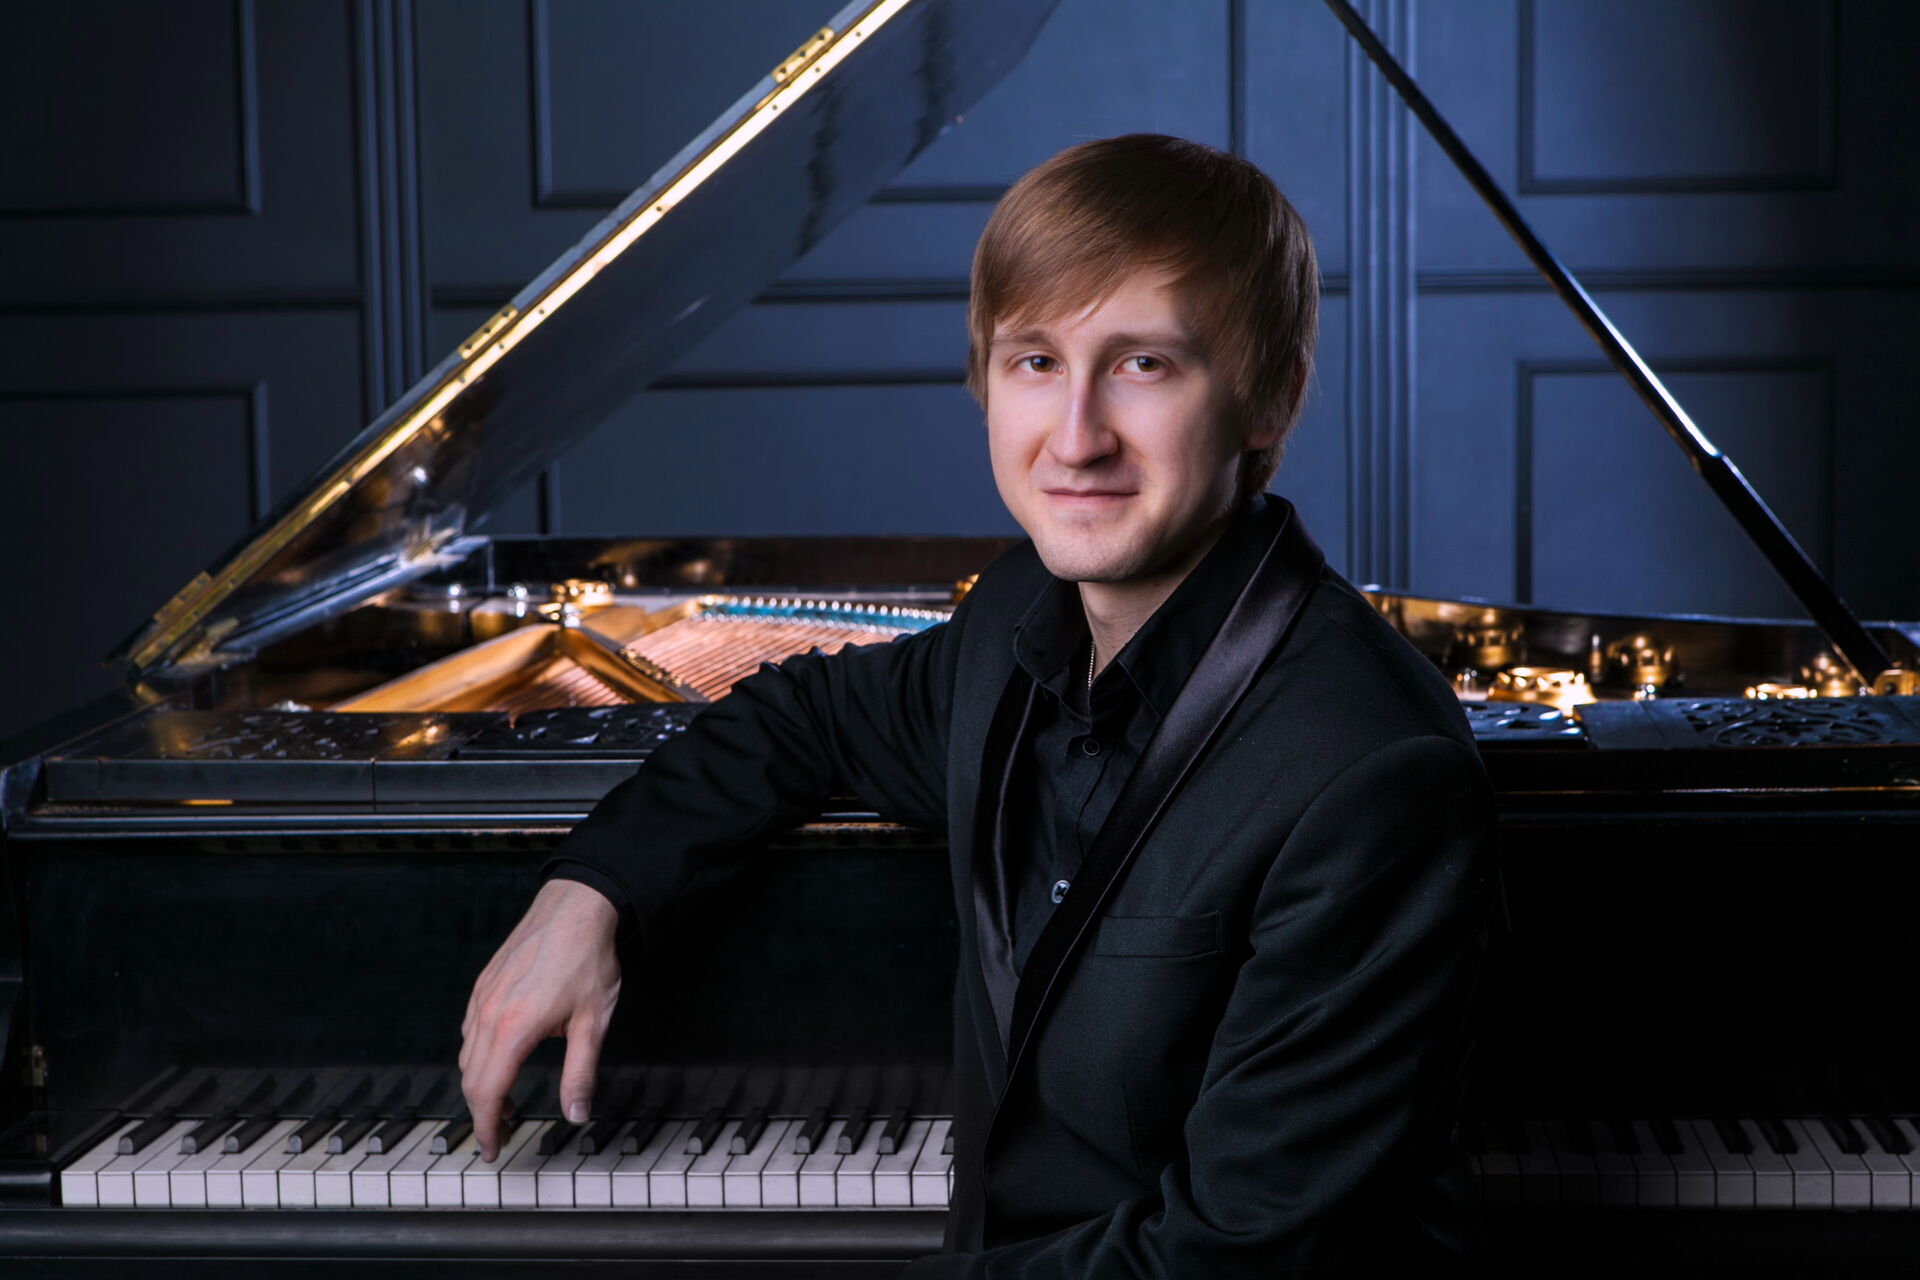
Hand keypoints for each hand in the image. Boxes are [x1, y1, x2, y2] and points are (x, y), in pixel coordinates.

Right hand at [459, 878, 621, 1160]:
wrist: (577, 906)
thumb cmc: (587, 959)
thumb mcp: (594, 1023)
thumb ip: (581, 1073)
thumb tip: (575, 1113)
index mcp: (515, 1028)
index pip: (488, 1093)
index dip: (488, 1128)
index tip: (493, 1149)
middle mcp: (488, 1013)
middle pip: (471, 1079)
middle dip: (483, 1113)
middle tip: (502, 1133)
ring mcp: (482, 996)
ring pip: (467, 1055)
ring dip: (481, 1085)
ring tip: (507, 1101)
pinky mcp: (483, 983)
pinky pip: (470, 1030)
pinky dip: (479, 1055)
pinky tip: (502, 1058)